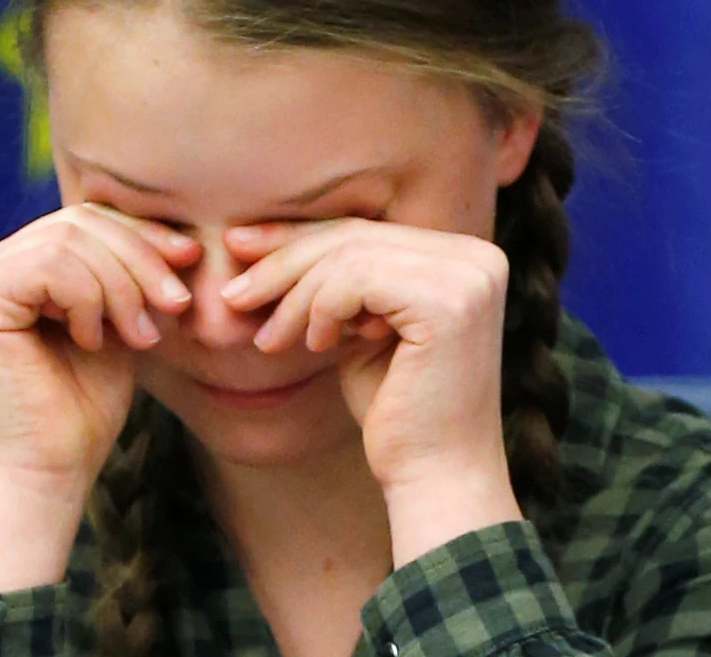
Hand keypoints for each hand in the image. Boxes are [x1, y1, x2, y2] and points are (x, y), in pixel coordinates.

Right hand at [0, 203, 196, 588]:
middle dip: (140, 259)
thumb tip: (180, 236)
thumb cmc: (84, 406)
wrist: (51, 470)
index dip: (142, 233)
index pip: (85, 219)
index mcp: (16, 266)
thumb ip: (128, 275)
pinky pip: (50, 266)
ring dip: (121, 286)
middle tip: (176, 305)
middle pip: (79, 222)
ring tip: (139, 335)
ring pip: (69, 240)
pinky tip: (92, 341)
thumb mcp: (118, 323)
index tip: (191, 260)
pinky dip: (88, 300)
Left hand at [223, 219, 523, 559]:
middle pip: (355, 236)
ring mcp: (470, 277)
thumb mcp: (359, 330)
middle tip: (232, 295)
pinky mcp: (449, 303)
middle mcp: (479, 257)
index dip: (296, 237)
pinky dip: (319, 310)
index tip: (238, 248)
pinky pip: (355, 280)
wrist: (433, 479)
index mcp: (467, 257)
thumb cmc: (395, 412)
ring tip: (270, 340)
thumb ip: (336, 283)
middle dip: (282, 261)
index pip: (366, 231)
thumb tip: (256, 237)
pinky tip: (315, 347)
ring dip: (294, 298)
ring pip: (348, 256)